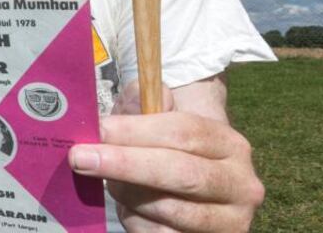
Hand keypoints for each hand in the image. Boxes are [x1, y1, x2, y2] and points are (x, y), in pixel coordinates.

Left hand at [68, 80, 264, 231]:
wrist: (196, 187)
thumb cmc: (168, 147)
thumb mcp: (158, 118)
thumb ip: (143, 102)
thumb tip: (132, 101)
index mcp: (230, 144)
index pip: (185, 133)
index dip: (138, 131)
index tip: (100, 128)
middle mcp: (241, 185)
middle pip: (181, 174)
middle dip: (126, 165)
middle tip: (81, 158)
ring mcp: (231, 222)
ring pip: (170, 210)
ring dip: (128, 195)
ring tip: (110, 182)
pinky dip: (136, 221)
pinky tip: (128, 207)